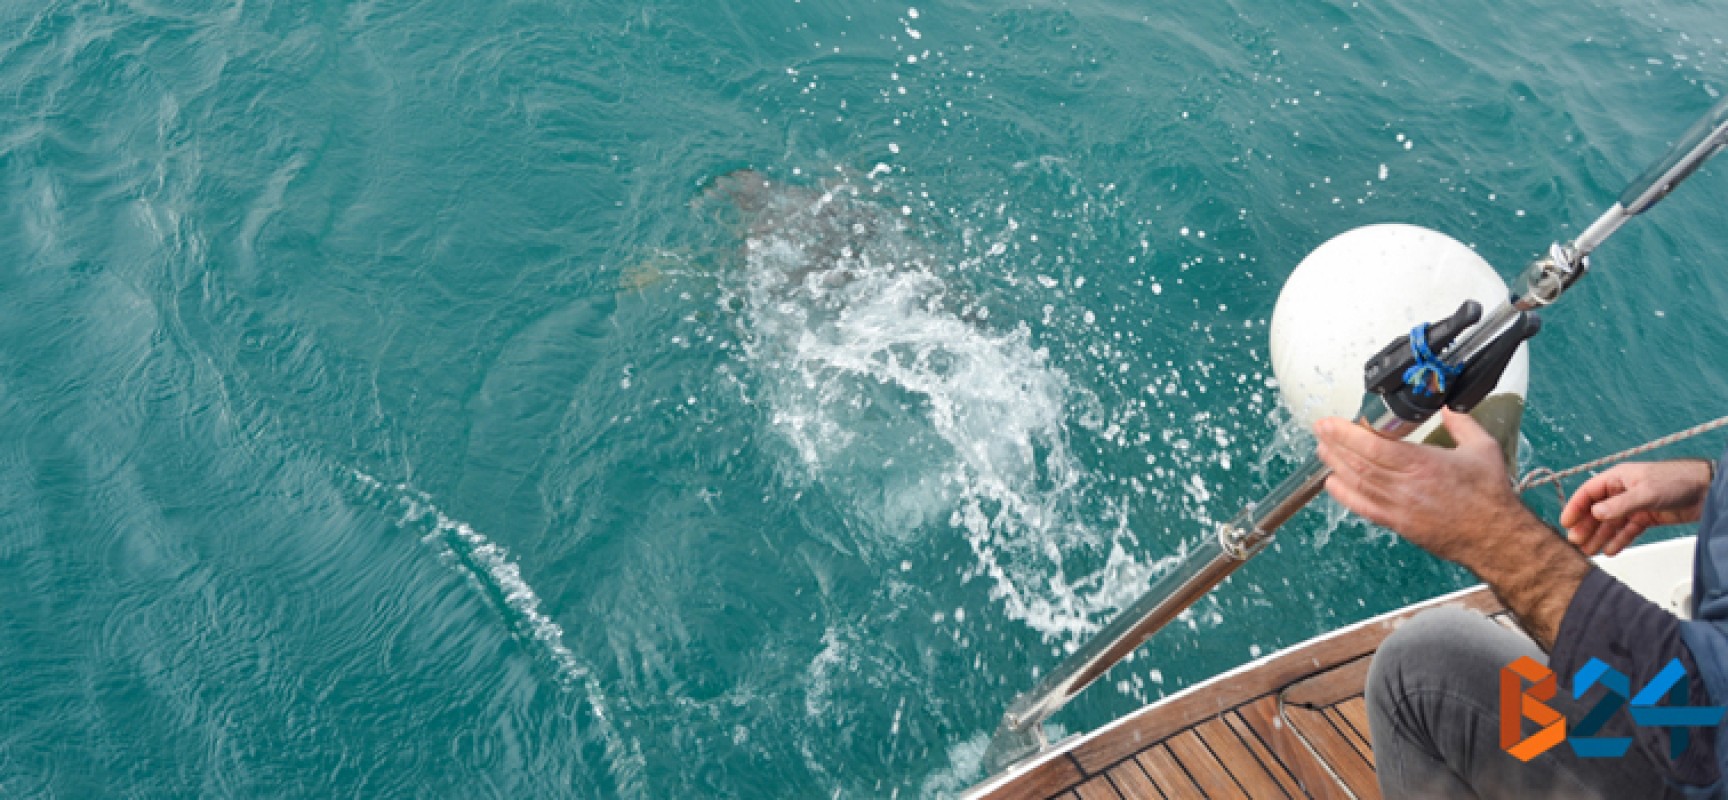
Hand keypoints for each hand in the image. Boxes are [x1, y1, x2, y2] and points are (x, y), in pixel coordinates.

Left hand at [1314, 408, 1535, 568]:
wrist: (1496, 537)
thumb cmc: (1490, 495)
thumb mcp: (1482, 448)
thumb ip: (1461, 423)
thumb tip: (1447, 406)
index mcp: (1422, 465)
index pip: (1373, 446)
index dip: (1345, 434)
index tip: (1328, 423)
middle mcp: (1405, 486)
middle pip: (1358, 464)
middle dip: (1334, 445)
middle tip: (1320, 431)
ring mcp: (1399, 507)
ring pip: (1357, 484)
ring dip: (1335, 466)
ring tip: (1322, 450)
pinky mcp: (1398, 524)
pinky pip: (1364, 508)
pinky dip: (1344, 495)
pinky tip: (1332, 484)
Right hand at [1559, 460, 1711, 556]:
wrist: (1706, 490)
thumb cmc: (1677, 481)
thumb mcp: (1645, 493)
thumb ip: (1619, 505)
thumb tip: (1595, 513)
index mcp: (1617, 478)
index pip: (1588, 493)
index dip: (1575, 507)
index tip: (1566, 523)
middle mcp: (1622, 491)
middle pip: (1597, 510)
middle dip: (1586, 526)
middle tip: (1576, 542)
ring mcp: (1634, 505)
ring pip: (1611, 523)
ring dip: (1600, 536)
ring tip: (1589, 551)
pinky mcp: (1646, 517)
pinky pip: (1627, 530)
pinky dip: (1619, 540)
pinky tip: (1610, 551)